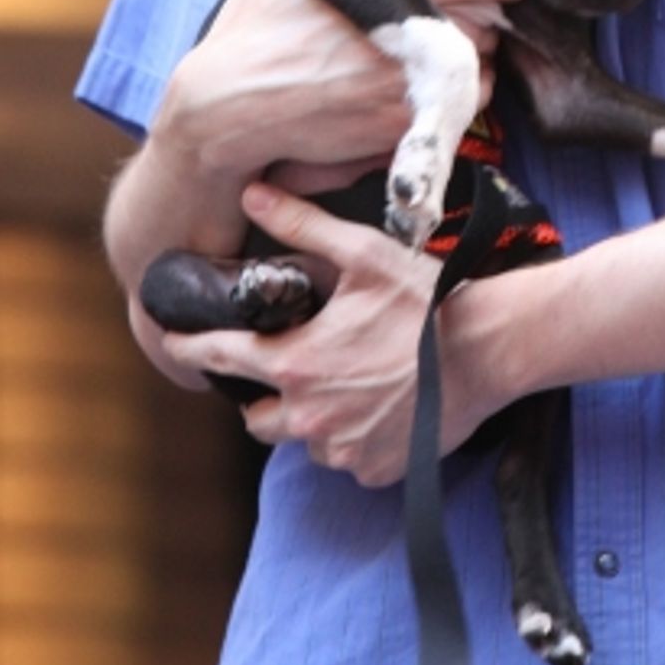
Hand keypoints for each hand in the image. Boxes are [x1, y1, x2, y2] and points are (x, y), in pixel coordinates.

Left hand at [161, 183, 512, 484]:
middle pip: (258, 417)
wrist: (491, 348)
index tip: (173, 342)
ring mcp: (344, 449)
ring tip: (345, 382)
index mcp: (297, 364)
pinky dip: (353, 437)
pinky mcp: (377, 470)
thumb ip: (302, 225)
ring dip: (313, 416)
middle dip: (264, 393)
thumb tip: (255, 195)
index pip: (223, 358)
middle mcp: (311, 416)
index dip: (192, 347)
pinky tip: (379, 404)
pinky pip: (348, 458)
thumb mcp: (363, 253)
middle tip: (290, 365)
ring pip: (305, 439)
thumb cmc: (428, 300)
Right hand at [165, 0, 526, 186]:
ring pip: (479, 60)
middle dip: (502, 1)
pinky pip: (462, 104)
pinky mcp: (400, 124)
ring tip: (476, 35)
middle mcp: (400, 36)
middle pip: (485, 12)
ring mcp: (404, 84)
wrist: (226, 110)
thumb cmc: (249, 31)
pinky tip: (453, 77)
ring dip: (483, 46)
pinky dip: (467, 89)